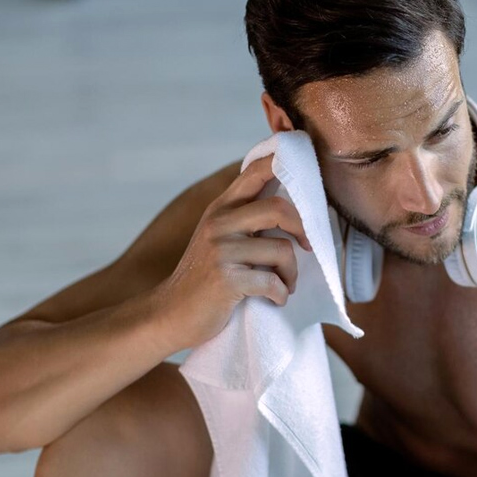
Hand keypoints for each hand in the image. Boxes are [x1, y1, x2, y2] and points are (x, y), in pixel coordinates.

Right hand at [152, 154, 312, 348]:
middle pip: (279, 208)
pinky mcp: (225, 279)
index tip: (306, 176)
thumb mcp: (219, 237)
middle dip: (303, 230)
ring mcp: (221, 250)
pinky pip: (272, 282)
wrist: (170, 314)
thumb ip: (244, 216)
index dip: (284, 162)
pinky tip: (274, 299)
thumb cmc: (204, 278)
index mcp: (221, 208)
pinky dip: (280, 294)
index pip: (256, 170)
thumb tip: (290, 202)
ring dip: (291, 273)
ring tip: (285, 284)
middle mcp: (219, 222)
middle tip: (307, 247)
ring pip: (282, 249)